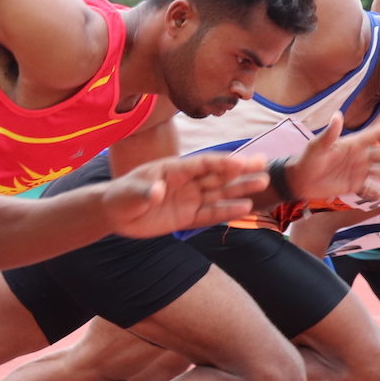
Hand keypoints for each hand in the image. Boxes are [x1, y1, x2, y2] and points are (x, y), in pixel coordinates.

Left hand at [103, 152, 268, 237]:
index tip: (239, 162)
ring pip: (218, 193)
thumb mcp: (128, 194)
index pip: (201, 164)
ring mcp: (188, 199)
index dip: (220, 163)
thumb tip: (157, 190)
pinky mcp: (187, 217)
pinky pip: (209, 215)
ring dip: (239, 189)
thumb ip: (144, 192)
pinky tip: (245, 208)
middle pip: (216, 175)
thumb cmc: (121, 196)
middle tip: (263, 164)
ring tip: (262, 183)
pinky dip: (226, 212)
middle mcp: (185, 182)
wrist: (115, 214)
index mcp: (173, 169)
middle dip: (239, 170)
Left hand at [286, 116, 379, 201]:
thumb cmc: (307, 159)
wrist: (299, 180)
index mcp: (353, 144)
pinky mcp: (355, 186)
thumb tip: (337, 116)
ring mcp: (359, 172)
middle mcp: (360, 156)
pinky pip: (374, 191)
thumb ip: (329, 134)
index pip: (375, 134)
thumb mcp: (316, 147)